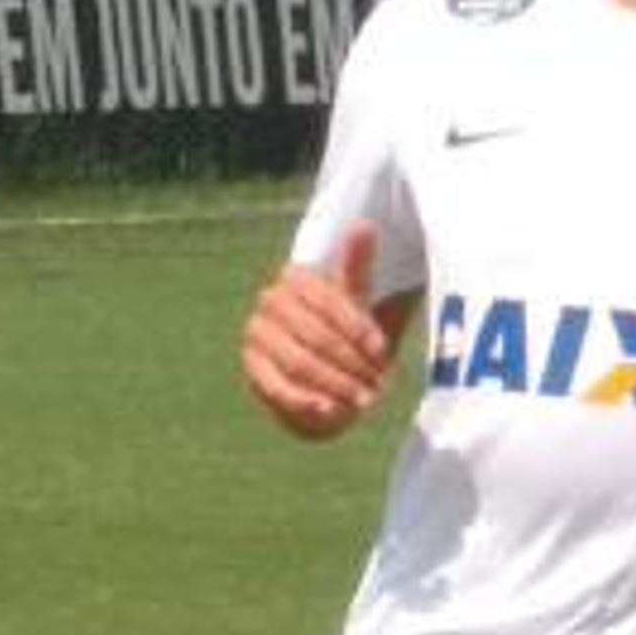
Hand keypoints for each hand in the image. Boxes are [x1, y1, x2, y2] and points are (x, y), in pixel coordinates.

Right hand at [241, 224, 397, 439]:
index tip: (384, 352)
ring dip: (335, 384)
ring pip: (300, 362)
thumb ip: (357, 267)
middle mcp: (269, 302)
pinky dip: (304, 401)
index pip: (330, 302)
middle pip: (317, 335)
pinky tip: (329, 410)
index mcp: (295, 278)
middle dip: (351, 362)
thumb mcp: (355, 300)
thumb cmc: (344, 331)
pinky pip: (276, 387)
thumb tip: (364, 225)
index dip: (359, 328)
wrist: (319, 371)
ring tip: (363, 400)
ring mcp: (256, 335)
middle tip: (379, 385)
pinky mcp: (251, 368)